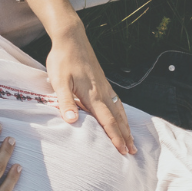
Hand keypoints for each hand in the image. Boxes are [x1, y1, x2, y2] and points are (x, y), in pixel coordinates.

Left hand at [44, 23, 134, 154]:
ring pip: (119, 110)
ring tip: (131, 139)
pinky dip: (122, 113)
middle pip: (117, 118)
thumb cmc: (63, 60)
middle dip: (125, 136)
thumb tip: (72, 120)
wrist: (71, 38)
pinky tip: (121, 116)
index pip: (107, 121)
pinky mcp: (102, 81)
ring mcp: (104, 86)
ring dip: (125, 126)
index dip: (115, 137)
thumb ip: (66, 101)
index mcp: (92, 94)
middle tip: (132, 152)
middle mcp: (102, 92)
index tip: (122, 152)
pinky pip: (116, 101)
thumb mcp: (59, 81)